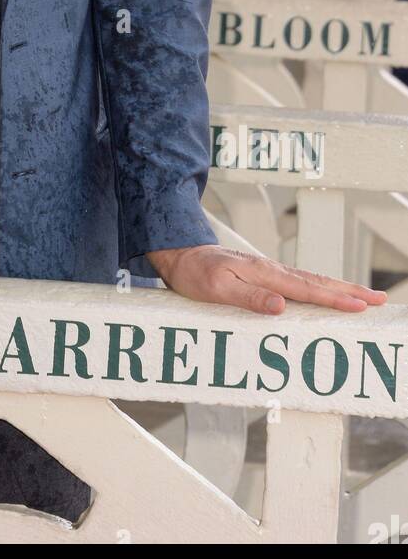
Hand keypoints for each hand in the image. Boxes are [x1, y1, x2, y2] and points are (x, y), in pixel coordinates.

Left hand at [147, 244, 387, 314]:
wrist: (179, 252)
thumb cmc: (194, 273)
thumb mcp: (215, 288)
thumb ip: (248, 297)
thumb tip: (282, 306)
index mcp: (264, 273)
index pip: (307, 289)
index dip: (335, 299)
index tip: (361, 306)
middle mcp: (271, 269)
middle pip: (318, 281)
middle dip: (349, 291)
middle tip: (379, 299)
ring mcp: (268, 271)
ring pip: (311, 279)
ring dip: (338, 288)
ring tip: (362, 296)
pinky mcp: (262, 274)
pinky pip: (299, 282)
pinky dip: (319, 287)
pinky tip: (325, 293)